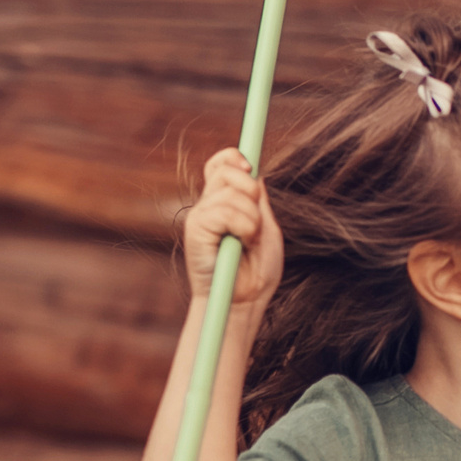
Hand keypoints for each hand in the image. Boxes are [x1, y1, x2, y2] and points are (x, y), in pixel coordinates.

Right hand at [183, 147, 283, 309]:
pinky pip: (225, 211)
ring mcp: (200, 216)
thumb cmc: (256, 270)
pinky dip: (243, 227)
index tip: (249, 168)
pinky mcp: (195, 229)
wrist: (245, 301)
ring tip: (248, 242)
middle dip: (251, 191)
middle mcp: (208, 205)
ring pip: (232, 193)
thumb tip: (253, 170)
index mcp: (223, 203)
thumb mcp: (265, 227)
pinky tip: (240, 245)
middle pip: (228, 170)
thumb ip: (257, 200)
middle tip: (255, 224)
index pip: (220, 164)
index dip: (233, 158)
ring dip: (251, 219)